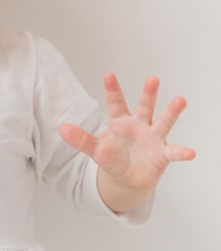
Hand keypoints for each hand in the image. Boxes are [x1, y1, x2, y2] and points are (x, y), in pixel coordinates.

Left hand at [59, 73, 195, 207]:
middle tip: (152, 79)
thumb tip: (61, 129)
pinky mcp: (162, 154)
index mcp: (120, 121)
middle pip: (144, 106)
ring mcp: (152, 137)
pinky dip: (181, 152)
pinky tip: (190, 152)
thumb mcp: (94, 148)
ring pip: (163, 121)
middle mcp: (139, 124)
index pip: (115, 102)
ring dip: (171, 112)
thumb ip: (80, 139)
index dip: (112, 89)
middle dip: (147, 93)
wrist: (127, 177)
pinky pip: (173, 152)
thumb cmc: (112, 157)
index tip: (108, 74)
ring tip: (180, 100)